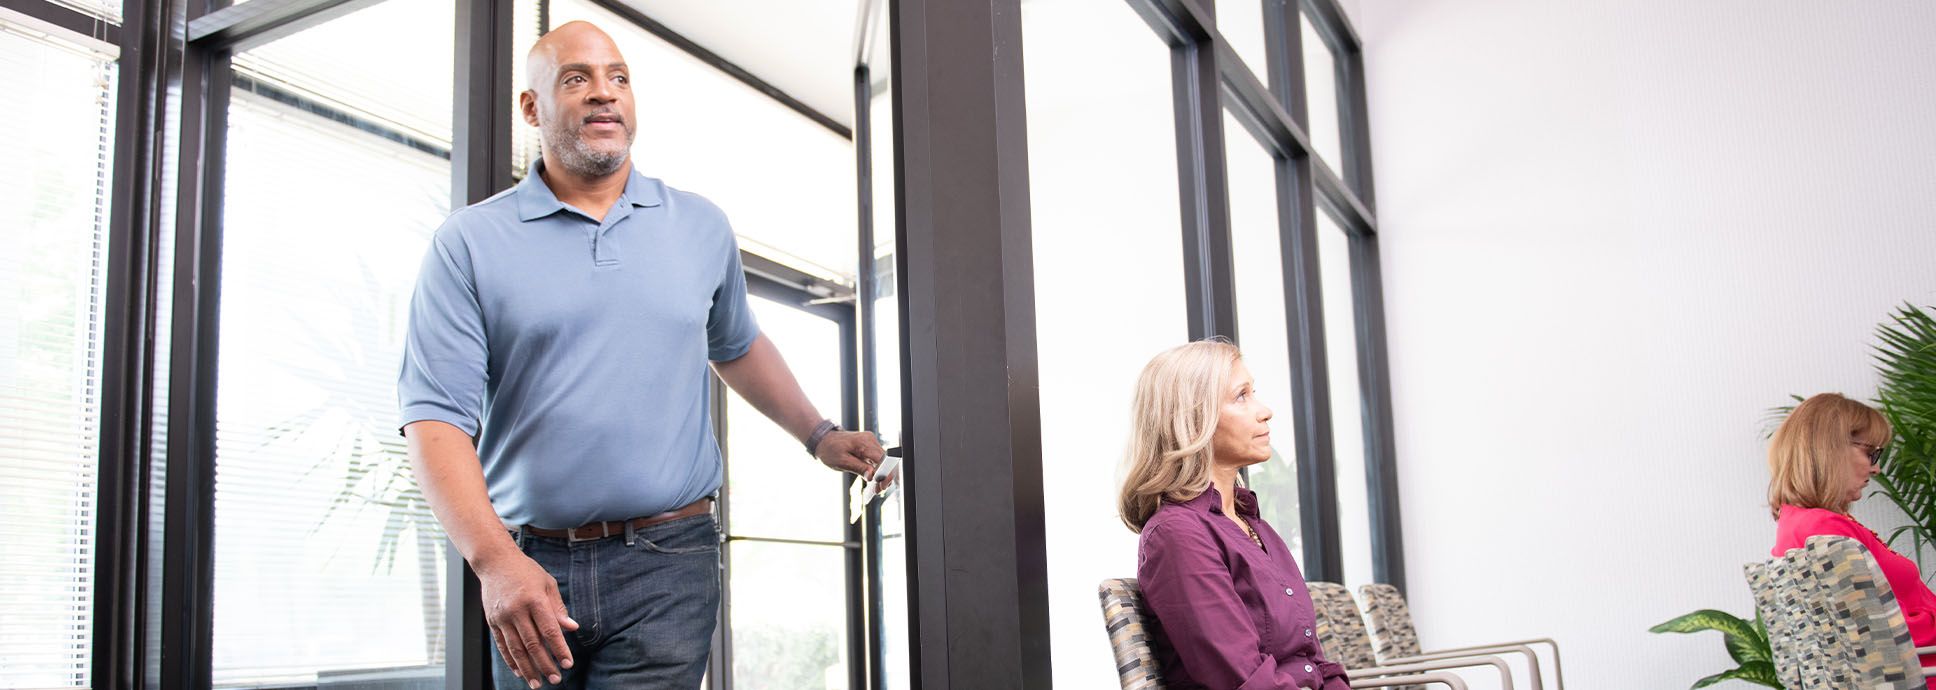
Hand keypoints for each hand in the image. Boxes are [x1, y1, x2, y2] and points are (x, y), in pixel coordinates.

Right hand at [476, 549, 578, 687]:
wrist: (495, 561)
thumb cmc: (526, 571)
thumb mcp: (547, 583)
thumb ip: (558, 608)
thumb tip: (572, 628)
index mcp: (534, 599)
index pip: (549, 630)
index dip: (559, 649)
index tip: (568, 663)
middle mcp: (517, 610)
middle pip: (532, 643)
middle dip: (545, 664)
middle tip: (555, 679)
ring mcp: (502, 617)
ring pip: (516, 649)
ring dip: (527, 668)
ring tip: (537, 683)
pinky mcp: (492, 621)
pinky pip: (502, 645)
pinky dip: (510, 660)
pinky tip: (519, 672)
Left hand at [815, 430, 890, 488]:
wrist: (823, 440)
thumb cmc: (830, 449)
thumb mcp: (842, 461)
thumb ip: (858, 468)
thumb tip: (872, 476)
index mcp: (864, 442)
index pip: (882, 459)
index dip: (885, 474)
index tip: (881, 487)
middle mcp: (870, 440)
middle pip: (885, 460)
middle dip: (885, 477)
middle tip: (879, 490)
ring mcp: (871, 442)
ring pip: (883, 460)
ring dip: (882, 474)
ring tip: (876, 487)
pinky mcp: (869, 446)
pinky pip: (877, 459)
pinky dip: (877, 470)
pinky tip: (874, 480)